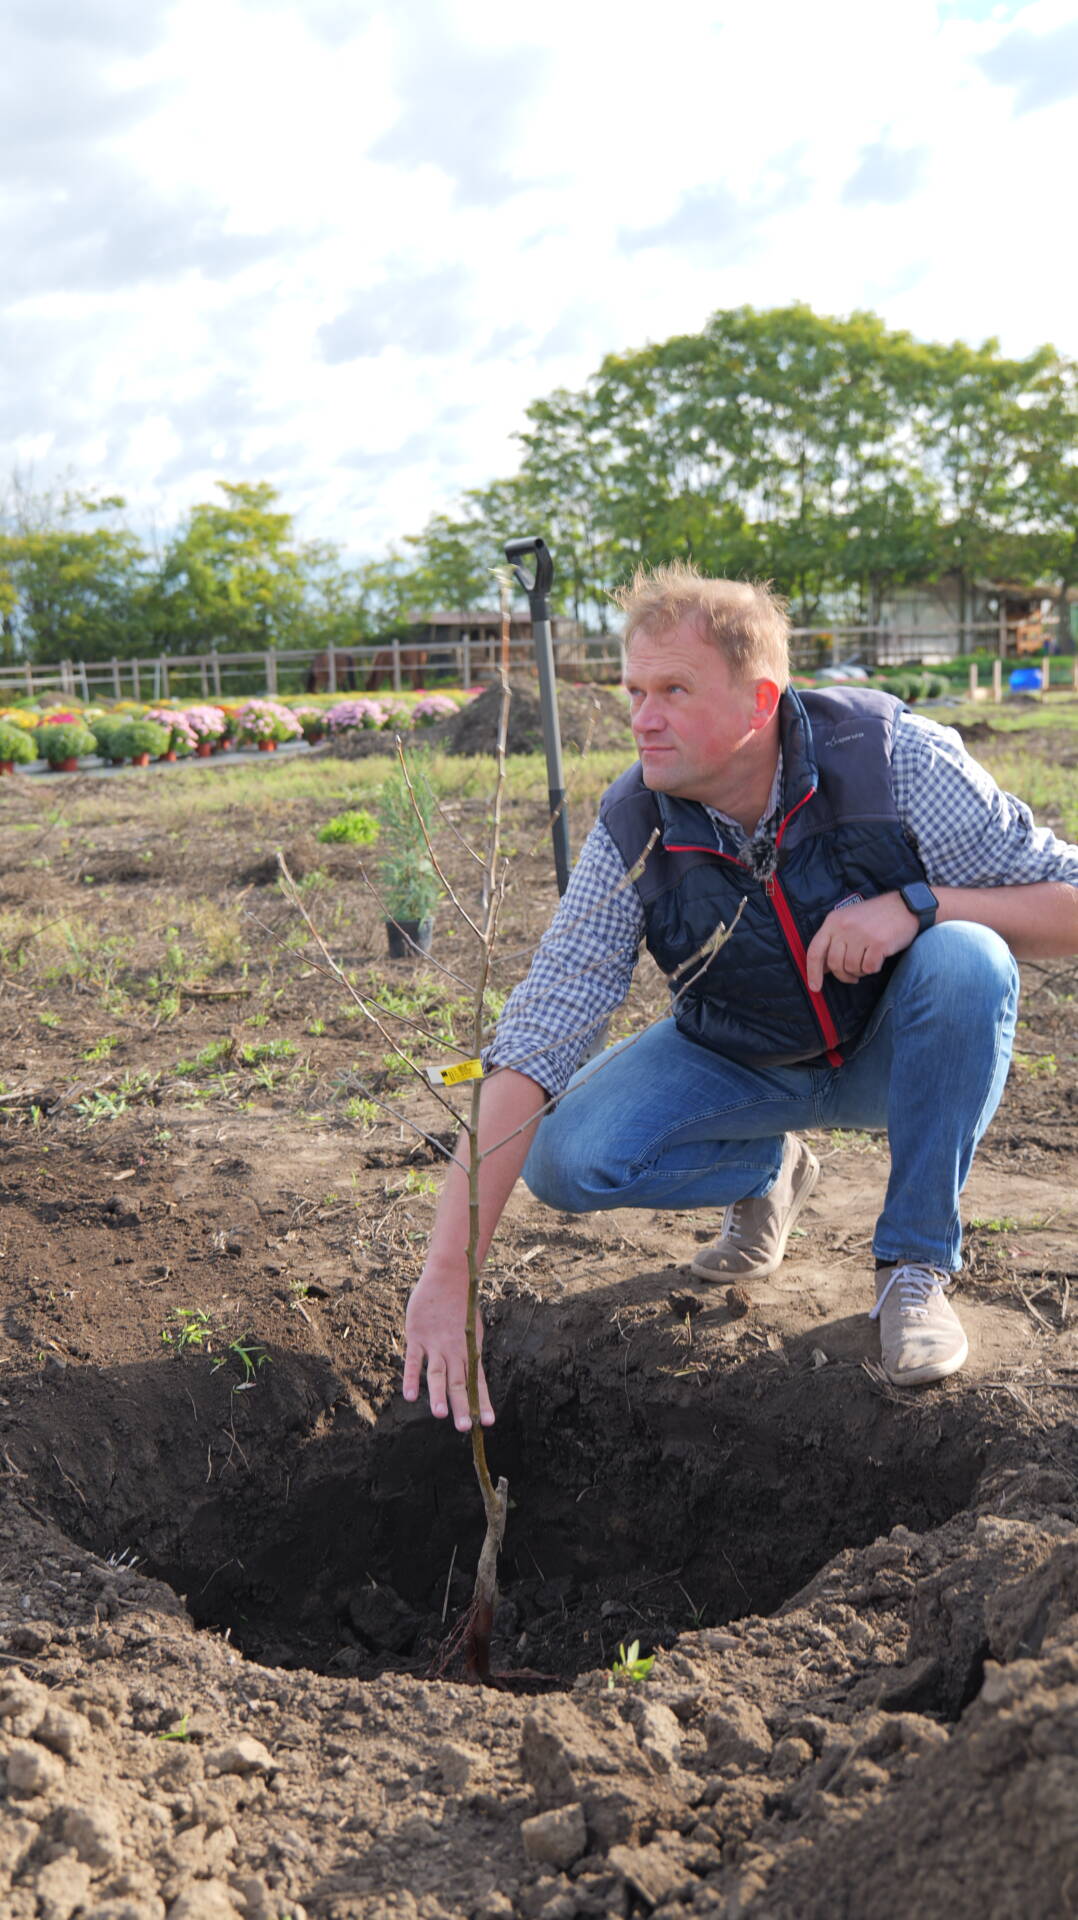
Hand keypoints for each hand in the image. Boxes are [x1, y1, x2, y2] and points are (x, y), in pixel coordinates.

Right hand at [402, 1271, 494, 1430]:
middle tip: (465, 1428)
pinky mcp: (418, 1336)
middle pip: (459, 1382)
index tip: (488, 1423)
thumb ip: (468, 1352)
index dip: (482, 1402)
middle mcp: (455, 1350)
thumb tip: (471, 1372)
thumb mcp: (471, 1330)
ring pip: (438, 1374)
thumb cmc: (460, 1305)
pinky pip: (414, 1360)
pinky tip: (411, 1396)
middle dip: (462, 1406)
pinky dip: (412, 1378)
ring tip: (441, 1415)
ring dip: (439, 1395)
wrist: (448, 1276)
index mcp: (469, 1350)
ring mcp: (436, 1344)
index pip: (478, 1381)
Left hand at [805, 892, 918, 992]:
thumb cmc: (875, 916)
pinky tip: (878, 959)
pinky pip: (869, 968)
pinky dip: (873, 969)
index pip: (815, 951)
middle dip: (843, 975)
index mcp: (833, 921)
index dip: (813, 972)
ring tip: (867, 962)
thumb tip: (823, 968)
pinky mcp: (879, 943)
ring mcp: (861, 934)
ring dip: (860, 971)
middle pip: (834, 964)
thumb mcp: (848, 920)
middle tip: (852, 976)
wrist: (905, 905)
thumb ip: (834, 941)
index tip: (815, 988)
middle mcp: (844, 927)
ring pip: (852, 968)